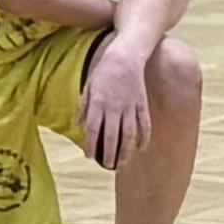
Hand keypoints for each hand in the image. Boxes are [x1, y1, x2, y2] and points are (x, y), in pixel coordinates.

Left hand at [78, 48, 152, 169]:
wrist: (124, 58)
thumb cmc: (103, 73)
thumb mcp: (88, 88)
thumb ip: (84, 108)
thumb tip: (78, 125)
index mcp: (98, 103)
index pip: (94, 129)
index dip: (92, 145)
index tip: (90, 156)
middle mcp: (114, 107)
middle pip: (112, 136)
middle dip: (110, 154)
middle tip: (108, 165)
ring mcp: (130, 107)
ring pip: (129, 135)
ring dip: (126, 151)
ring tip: (122, 163)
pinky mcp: (142, 105)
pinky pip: (144, 125)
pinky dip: (143, 139)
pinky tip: (140, 149)